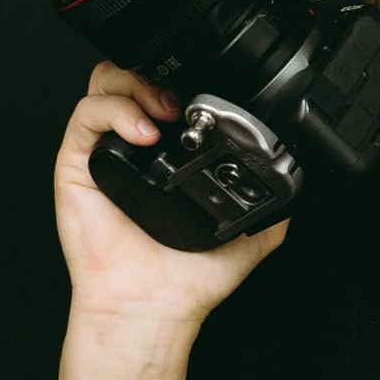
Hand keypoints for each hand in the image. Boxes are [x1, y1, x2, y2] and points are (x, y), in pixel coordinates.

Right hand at [54, 62, 288, 379]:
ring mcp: (103, 153)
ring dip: (136, 84)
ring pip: (105, 84)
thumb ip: (275, 201)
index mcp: (167, 156)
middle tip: (183, 99)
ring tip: (163, 109)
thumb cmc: (187, 279)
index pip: (167, 91)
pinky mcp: (76, 165)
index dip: (184, 78)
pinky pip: (85, 116)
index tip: (210, 92)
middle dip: (157, 72)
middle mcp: (132, 148)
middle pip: (132, 75)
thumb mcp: (250, 231)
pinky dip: (115, 111)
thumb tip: (303, 179)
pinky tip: (144, 132)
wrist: (153, 307)